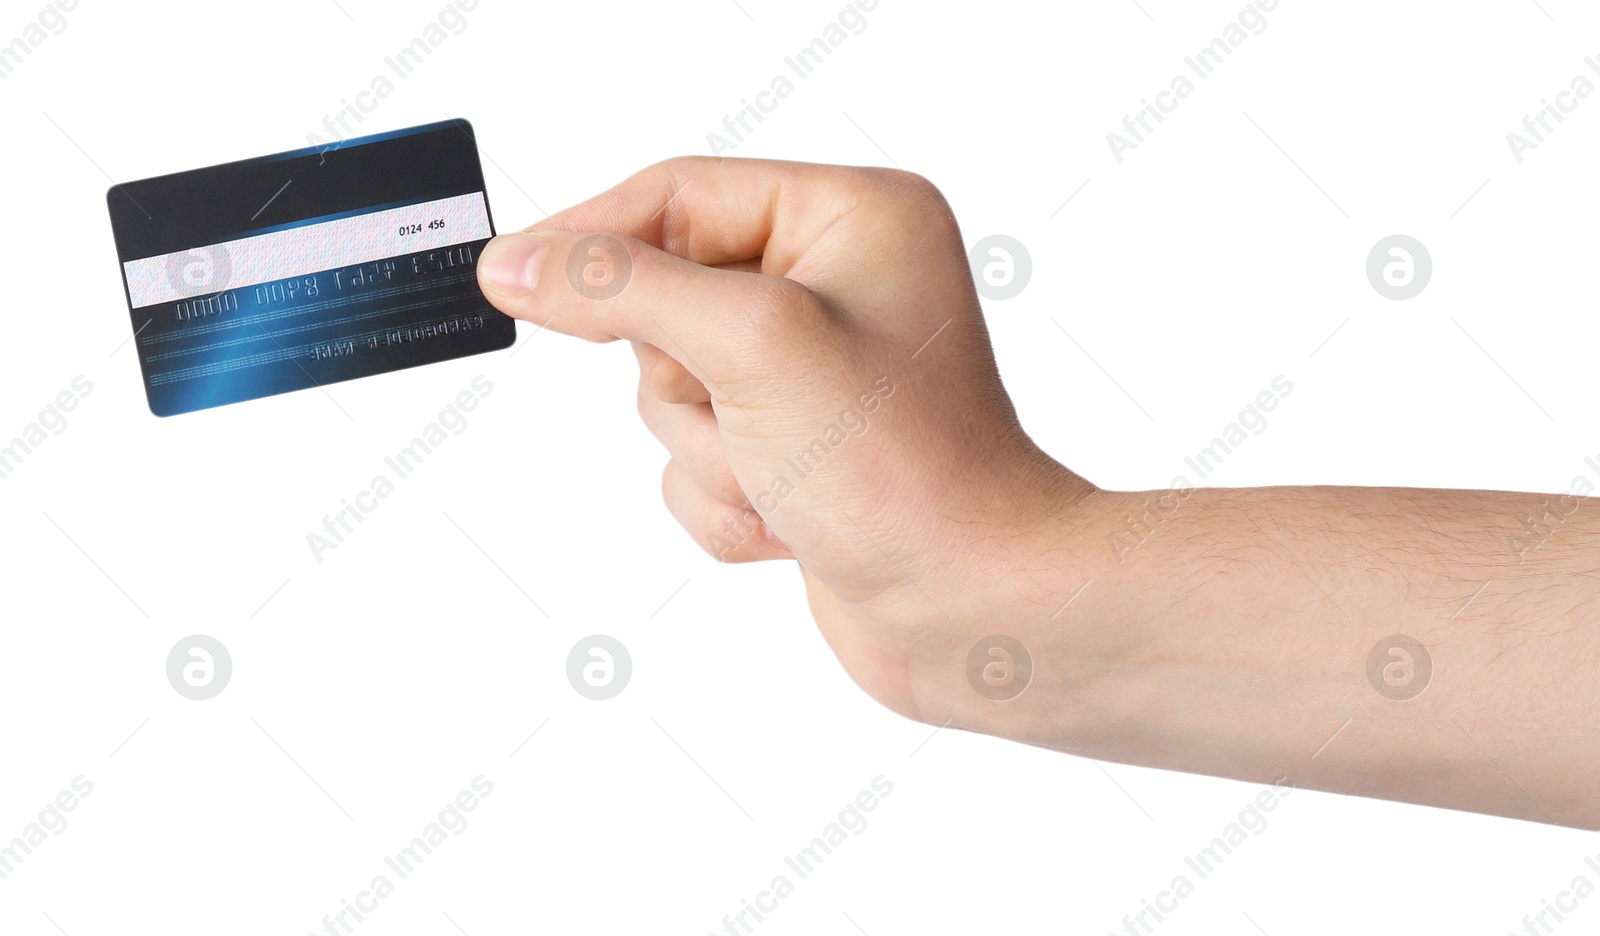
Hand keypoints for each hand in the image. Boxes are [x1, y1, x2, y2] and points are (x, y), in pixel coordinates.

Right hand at [475, 157, 1089, 723]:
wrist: (972, 611)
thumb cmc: (903, 469)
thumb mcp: (749, 346)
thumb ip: (619, 289)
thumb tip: (515, 265)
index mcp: (849, 217)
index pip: (677, 195)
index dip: (588, 239)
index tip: (506, 275)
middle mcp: (835, 283)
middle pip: (662, 302)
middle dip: (689, 386)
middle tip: (753, 418)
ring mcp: (813, 373)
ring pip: (672, 394)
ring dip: (710, 455)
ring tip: (786, 480)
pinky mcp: (795, 449)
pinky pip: (695, 461)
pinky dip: (726, 502)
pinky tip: (794, 525)